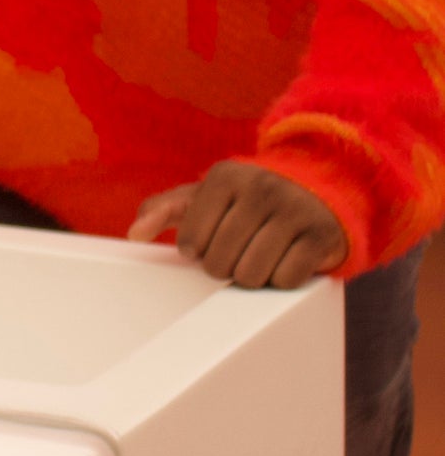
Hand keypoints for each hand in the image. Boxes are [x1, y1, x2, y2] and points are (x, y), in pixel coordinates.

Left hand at [129, 160, 346, 288]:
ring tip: (256, 259)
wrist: (314, 194)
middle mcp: (260, 187)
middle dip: (224, 267)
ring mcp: (294, 210)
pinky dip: (280, 279)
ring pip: (252, 275)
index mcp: (225, 176)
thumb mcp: (204, 197)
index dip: (196, 252)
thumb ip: (164, 209)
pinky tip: (282, 262)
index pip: (192, 240)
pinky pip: (286, 280)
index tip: (205, 244)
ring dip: (251, 277)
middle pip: (221, 262)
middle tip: (234, 254)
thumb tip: (134, 234)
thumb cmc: (245, 201)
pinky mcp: (321, 236)